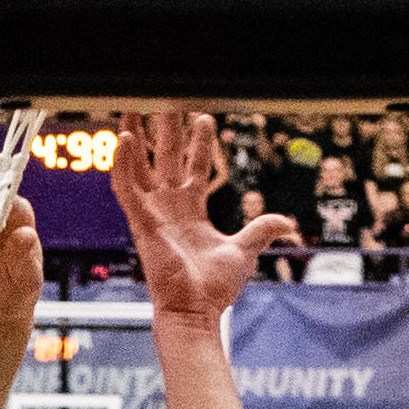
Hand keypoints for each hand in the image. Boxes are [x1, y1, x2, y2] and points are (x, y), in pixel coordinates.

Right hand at [110, 112, 297, 322]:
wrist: (196, 310)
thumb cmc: (214, 288)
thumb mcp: (243, 251)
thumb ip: (260, 231)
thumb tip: (286, 223)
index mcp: (190, 212)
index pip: (193, 167)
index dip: (198, 142)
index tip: (203, 115)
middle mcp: (168, 208)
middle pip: (164, 157)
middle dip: (165, 128)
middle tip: (164, 98)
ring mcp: (152, 213)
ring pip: (139, 165)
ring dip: (136, 136)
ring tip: (134, 105)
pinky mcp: (140, 222)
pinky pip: (125, 187)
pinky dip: (122, 163)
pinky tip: (125, 138)